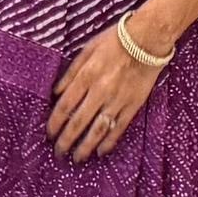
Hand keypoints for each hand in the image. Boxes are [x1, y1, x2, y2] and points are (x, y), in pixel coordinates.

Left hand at [46, 18, 164, 162]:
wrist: (148, 38)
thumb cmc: (115, 40)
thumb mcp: (87, 49)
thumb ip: (70, 72)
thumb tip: (56, 93)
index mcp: (86, 76)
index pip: (64, 106)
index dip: (55, 123)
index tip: (49, 134)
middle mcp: (99, 91)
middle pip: (78, 122)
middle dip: (66, 141)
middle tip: (59, 153)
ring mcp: (117, 100)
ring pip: (97, 130)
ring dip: (85, 147)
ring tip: (77, 158)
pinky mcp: (133, 105)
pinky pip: (119, 128)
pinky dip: (109, 142)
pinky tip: (101, 152)